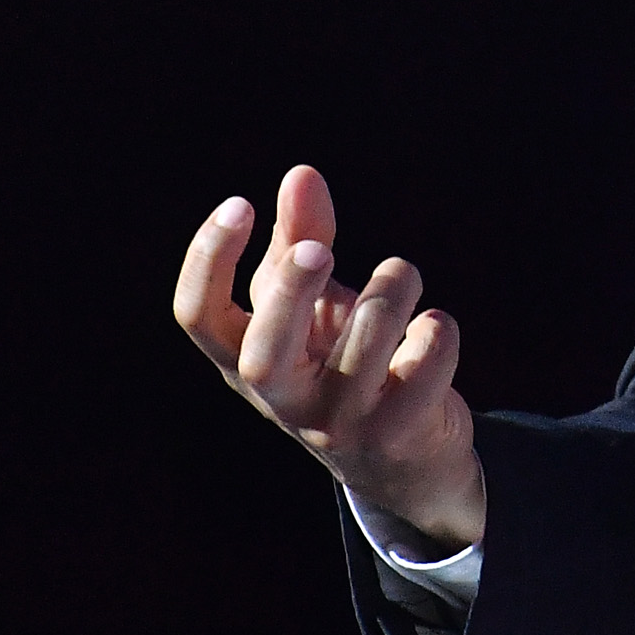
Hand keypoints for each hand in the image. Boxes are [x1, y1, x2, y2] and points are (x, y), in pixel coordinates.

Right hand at [173, 164, 485, 549]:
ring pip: (365, 341)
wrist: (403, 461)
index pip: (198, 317)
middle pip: (264, 351)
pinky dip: (437, 331)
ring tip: (402, 274)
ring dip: (391, 288)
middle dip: (292, 290)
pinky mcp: (398, 432)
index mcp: (246, 362)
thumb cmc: (343, 362)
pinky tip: (432, 329)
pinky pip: (425, 364)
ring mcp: (340, 423)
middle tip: (320, 248)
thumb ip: (302, 240)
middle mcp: (284, 400)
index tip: (239, 203)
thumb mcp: (311, 307)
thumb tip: (300, 174)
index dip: (208, 259)